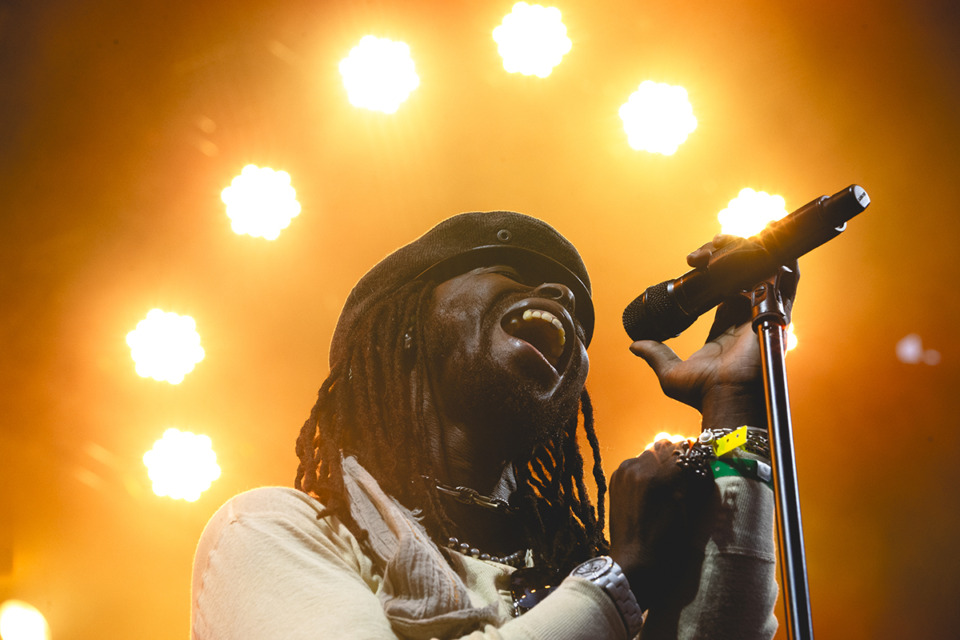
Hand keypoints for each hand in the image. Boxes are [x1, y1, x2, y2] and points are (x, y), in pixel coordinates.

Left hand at [608, 439, 714, 609]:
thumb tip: (701, 463)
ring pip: (649, 452)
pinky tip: (651, 486)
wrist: (633, 560)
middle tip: (685, 469)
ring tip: (667, 479)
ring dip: (660, 460)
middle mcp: (640, 466)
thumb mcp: (688, 511)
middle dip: (677, 454)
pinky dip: (645, 468)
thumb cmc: (667, 543)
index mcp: (661, 476)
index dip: (695, 454)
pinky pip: (635, 462)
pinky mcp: (616, 477)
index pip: (684, 449)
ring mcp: (625, 471)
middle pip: (665, 445)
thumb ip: (694, 482)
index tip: (700, 460)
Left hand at [629, 235, 798, 428]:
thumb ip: (655, 354)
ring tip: (721, 239)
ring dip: (744, 250)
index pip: (722, 291)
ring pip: (760, 272)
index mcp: (725, 330)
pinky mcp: (775, 314)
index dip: (710, 272)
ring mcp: (762, 315)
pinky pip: (785, 280)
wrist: (725, 399)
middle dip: (723, 255)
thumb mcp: (670, 371)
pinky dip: (780, 259)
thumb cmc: (702, 392)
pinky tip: (765, 238)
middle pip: (741, 276)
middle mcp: (746, 319)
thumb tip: (634, 346)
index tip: (692, 262)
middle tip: (701, 252)